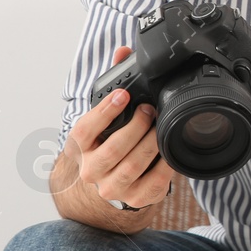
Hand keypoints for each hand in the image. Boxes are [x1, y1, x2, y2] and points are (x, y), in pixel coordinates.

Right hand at [68, 46, 176, 208]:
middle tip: (150, 110)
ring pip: (133, 166)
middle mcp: (91, 171)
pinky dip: (166, 164)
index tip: (122, 94)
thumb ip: (114, 85)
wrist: (110, 184)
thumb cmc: (109, 144)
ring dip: (151, 143)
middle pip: (113, 150)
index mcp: (80, 149)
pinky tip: (170, 150)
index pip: (84, 131)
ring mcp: (113, 188)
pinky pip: (155, 182)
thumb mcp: (105, 119)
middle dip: (136, 127)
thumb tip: (123, 52)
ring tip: (160, 126)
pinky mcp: (137, 198)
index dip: (103, 111)